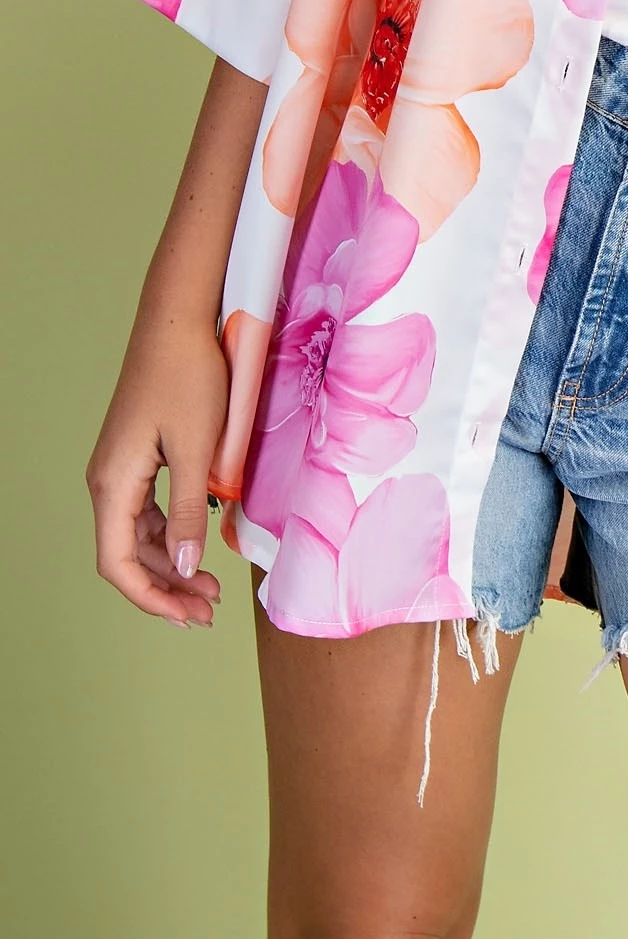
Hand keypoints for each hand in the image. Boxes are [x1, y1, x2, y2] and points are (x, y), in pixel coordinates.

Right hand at [86, 314, 227, 627]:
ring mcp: (120, 468)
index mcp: (113, 484)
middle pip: (126, 555)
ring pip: (136, 535)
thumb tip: (181, 566)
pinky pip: (145, 510)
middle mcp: (107, 481)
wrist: (178, 321)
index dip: (151, 598)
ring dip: (169, 564)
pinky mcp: (137, 456)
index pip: (118, 564)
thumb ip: (189, 511)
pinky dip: (169, 534)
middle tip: (208, 609)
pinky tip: (197, 544)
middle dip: (164, 588)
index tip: (187, 617)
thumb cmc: (189, 376)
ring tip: (209, 586)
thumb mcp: (198, 449)